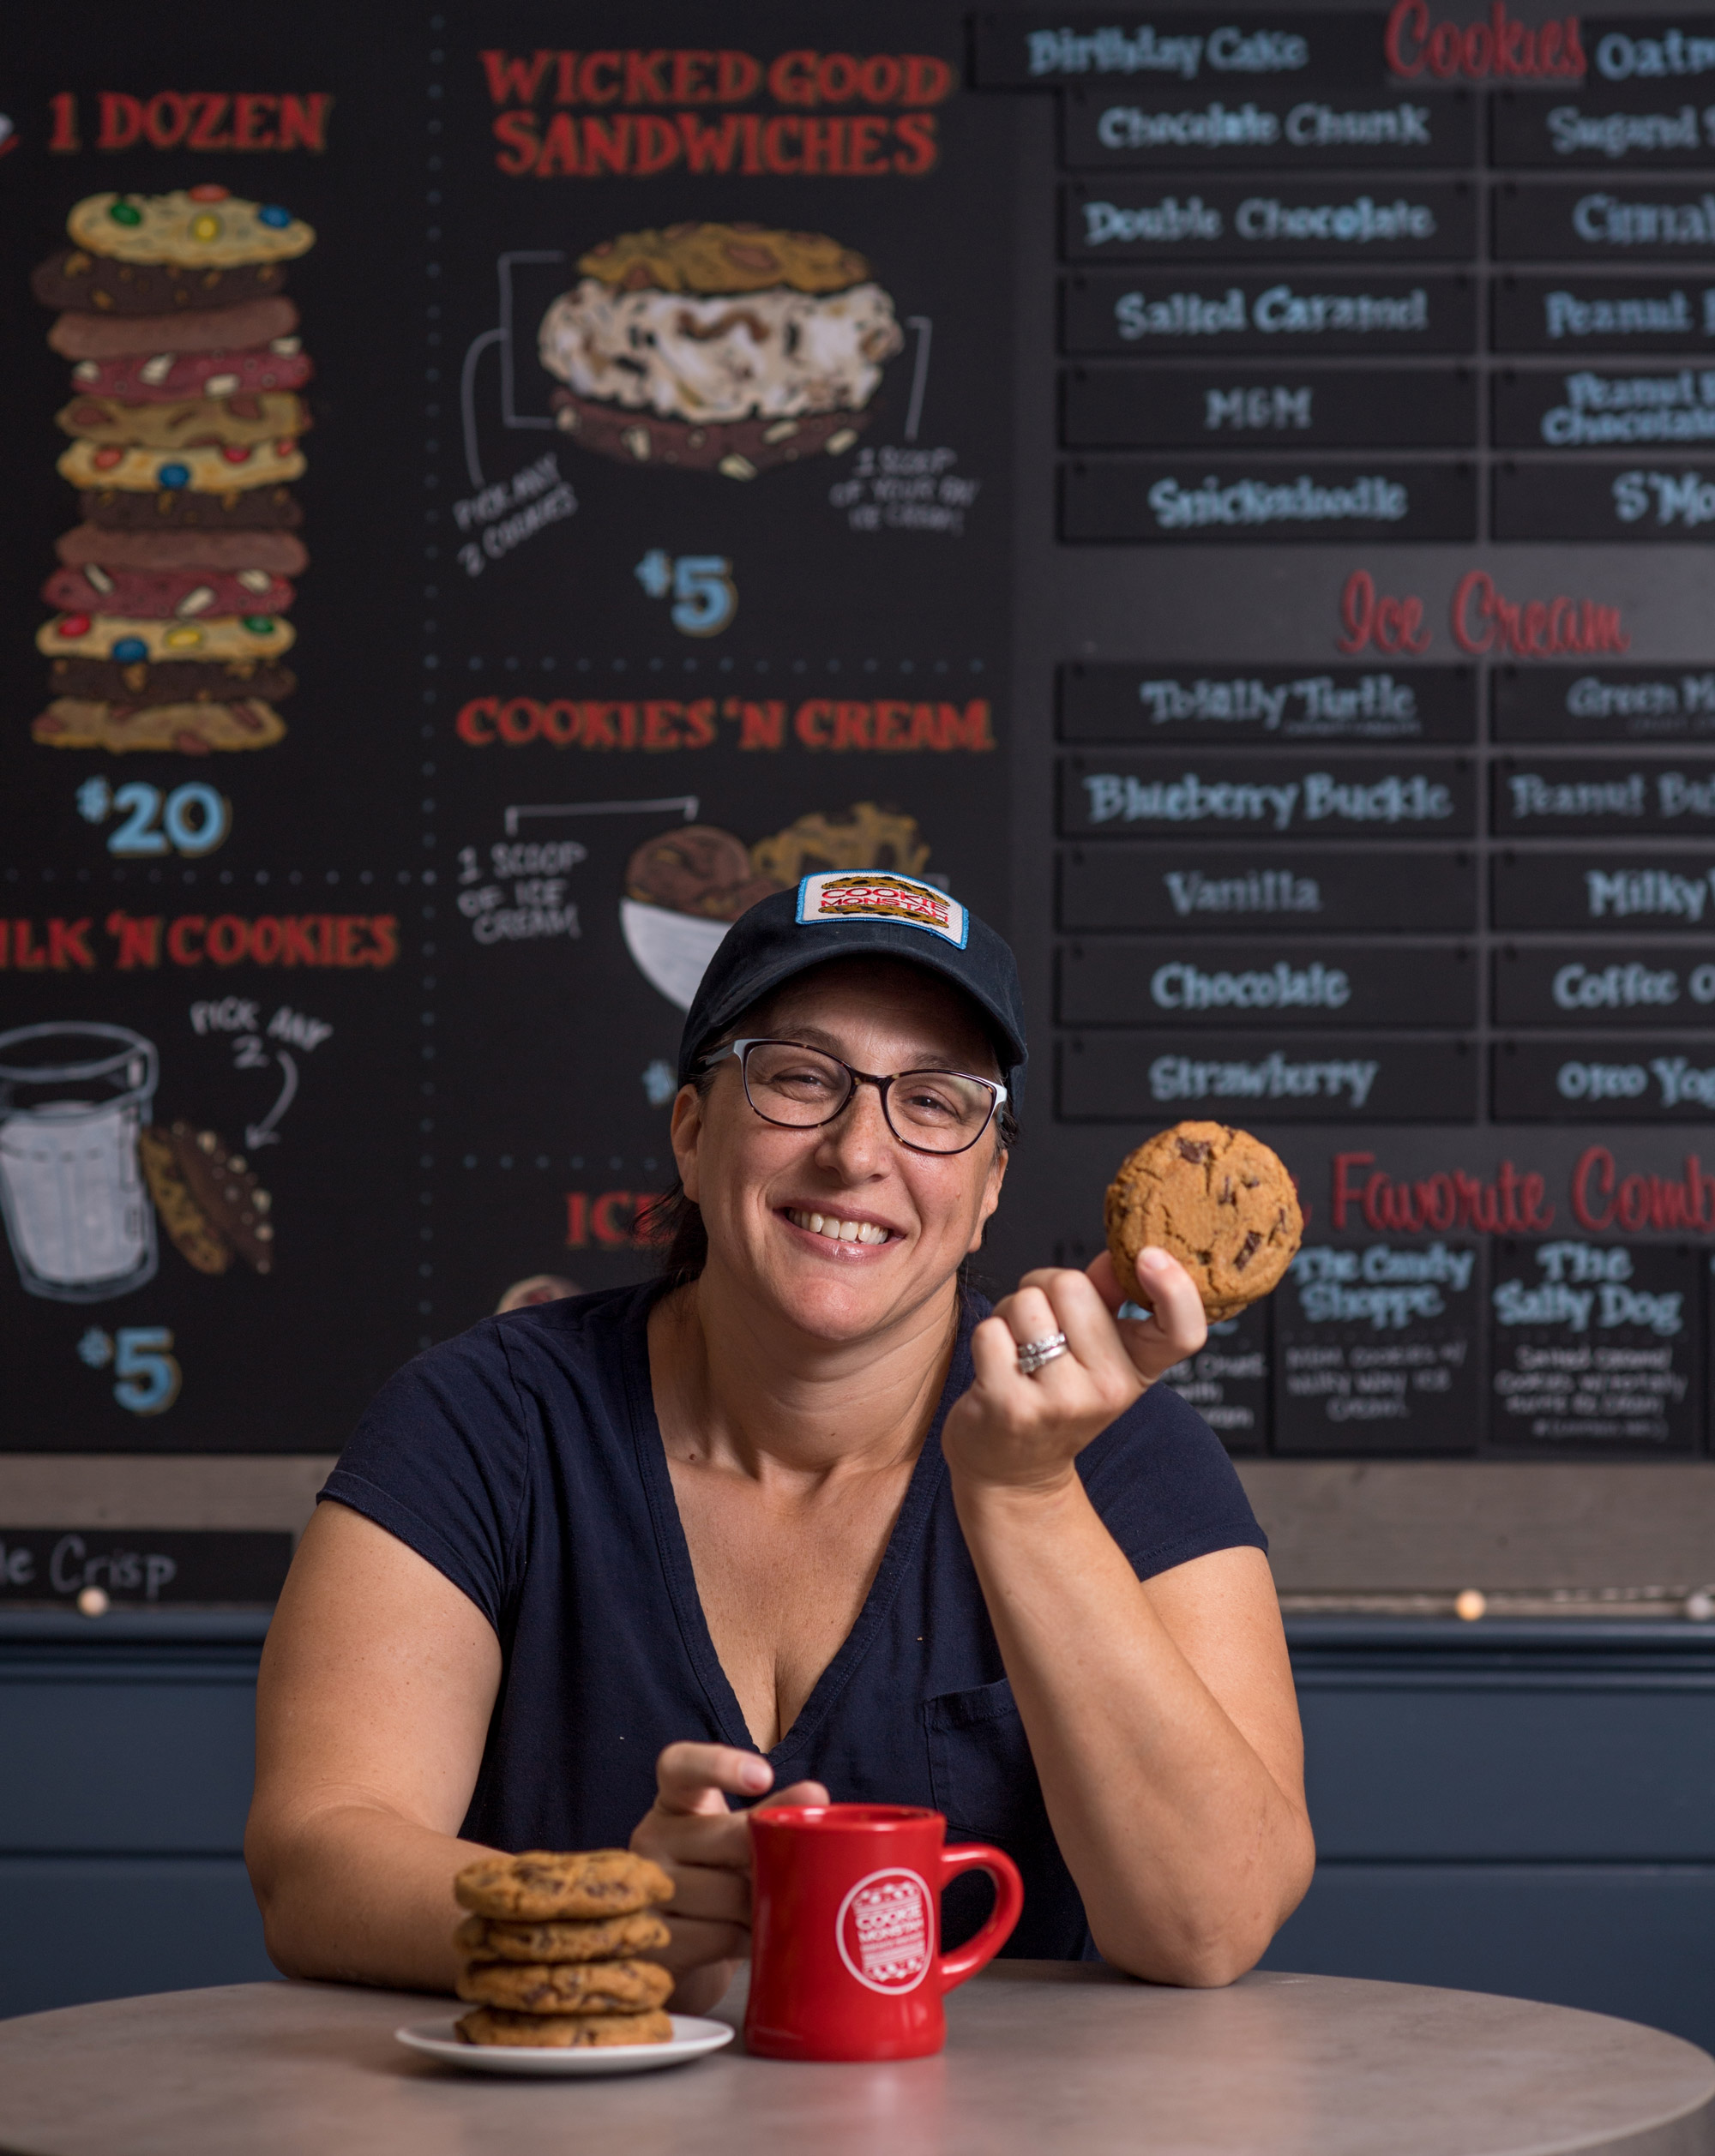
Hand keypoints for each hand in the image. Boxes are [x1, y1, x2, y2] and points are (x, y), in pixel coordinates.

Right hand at [630, 1741, 828, 2012]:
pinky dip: (747, 1940)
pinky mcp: (652, 1940)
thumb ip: (771, 1816)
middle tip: (798, 1870)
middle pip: (724, 1835)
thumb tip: (816, 1795)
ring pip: (726, 1893)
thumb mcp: (738, 1841)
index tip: (764, 1776)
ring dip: (762, 1905)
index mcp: (674, 1803)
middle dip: (768, 1853)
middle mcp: (651, 1838)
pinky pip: (717, 1936)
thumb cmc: (721, 1879)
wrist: (684, 1950)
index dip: (719, 1765)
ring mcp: (645, 1890)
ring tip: (772, 1911)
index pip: (680, 1766)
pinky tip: (754, 1939)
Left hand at [941, 1250, 1206, 1495]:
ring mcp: (1060, 1401)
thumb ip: (1109, 1300)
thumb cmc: (1056, 1395)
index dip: (1175, 1287)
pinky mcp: (1010, 1406)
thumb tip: (1115, 1256)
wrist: (1014, 1472)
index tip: (1150, 1257)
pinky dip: (987, 1337)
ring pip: (1025, 1303)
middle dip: (1044, 1288)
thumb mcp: (1098, 1354)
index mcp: (1139, 1368)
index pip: (1184, 1330)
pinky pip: (991, 1331)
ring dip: (1011, 1313)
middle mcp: (1109, 1388)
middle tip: (1043, 1323)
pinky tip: (998, 1367)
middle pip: (1071, 1285)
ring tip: (1019, 1347)